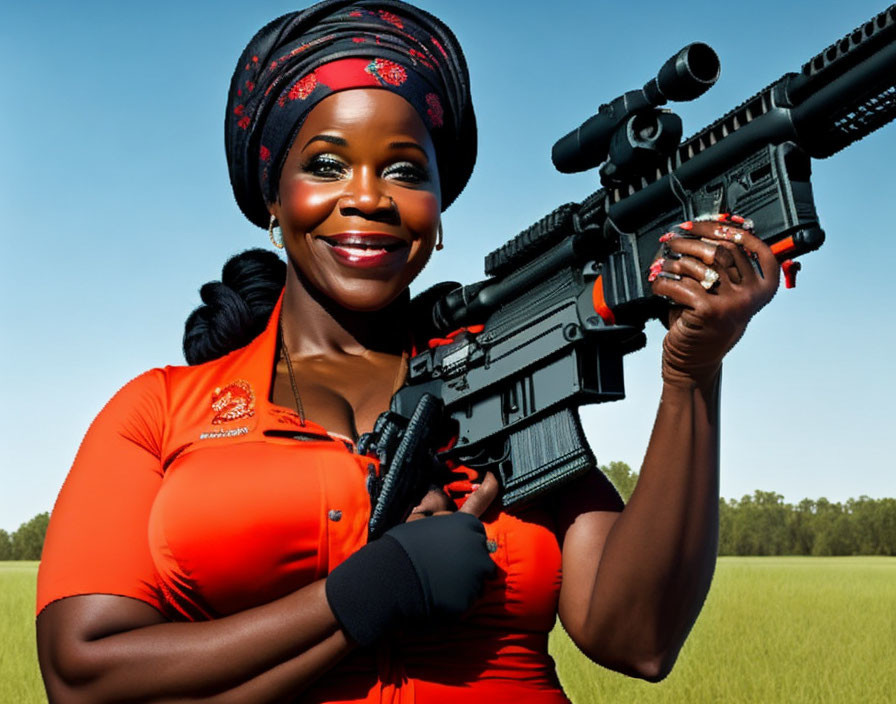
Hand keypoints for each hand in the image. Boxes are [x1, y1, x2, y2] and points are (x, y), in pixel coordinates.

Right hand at [325, 474, 498, 645]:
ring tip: (441, 577)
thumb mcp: (417, 518)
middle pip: (480, 546)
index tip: (492, 478)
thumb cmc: (404, 546)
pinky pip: (471, 595)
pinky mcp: (473, 596)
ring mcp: (477, 572)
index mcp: (465, 523)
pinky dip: (460, 594)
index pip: (481, 505)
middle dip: (468, 550)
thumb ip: (435, 507)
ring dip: (467, 574)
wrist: (393, 580)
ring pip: (479, 573)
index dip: (486, 492)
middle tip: (443, 557)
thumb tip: (442, 495)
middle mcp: (478, 545)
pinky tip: (442, 592)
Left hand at [649, 215, 778, 386]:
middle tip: (672, 239)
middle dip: (691, 240)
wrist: (694, 362)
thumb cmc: (707, 326)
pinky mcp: (707, 311)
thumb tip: (702, 232)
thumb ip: (724, 268)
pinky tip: (657, 282)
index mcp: (763, 287)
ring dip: (673, 259)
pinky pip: (679, 284)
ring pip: (697, 264)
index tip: (700, 225)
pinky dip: (663, 281)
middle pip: (721, 250)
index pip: (754, 246)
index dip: (725, 229)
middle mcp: (751, 295)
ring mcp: (731, 303)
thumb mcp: (724, 294)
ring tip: (662, 260)